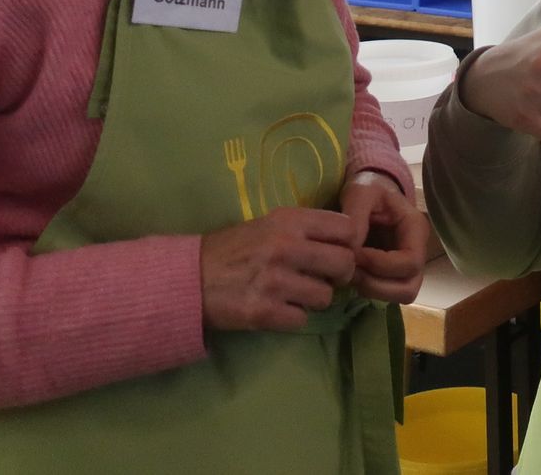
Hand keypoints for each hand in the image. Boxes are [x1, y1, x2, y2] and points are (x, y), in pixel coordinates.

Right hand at [199, 206, 362, 331]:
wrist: (189, 278)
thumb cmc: (234, 249)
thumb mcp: (268, 224)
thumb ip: (305, 229)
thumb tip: (347, 243)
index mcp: (289, 221)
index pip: (347, 228)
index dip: (351, 244)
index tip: (341, 252)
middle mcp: (285, 247)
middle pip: (344, 263)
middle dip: (341, 276)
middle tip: (326, 279)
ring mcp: (275, 280)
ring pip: (325, 297)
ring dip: (313, 300)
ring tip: (294, 294)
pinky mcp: (264, 311)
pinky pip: (301, 320)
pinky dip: (292, 318)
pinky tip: (276, 309)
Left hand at [341, 174, 430, 304]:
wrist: (369, 190)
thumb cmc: (368, 188)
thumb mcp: (360, 192)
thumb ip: (355, 216)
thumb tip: (351, 250)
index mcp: (416, 230)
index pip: (411, 262)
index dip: (381, 265)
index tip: (355, 255)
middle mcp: (417, 252)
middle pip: (409, 287)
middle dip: (376, 284)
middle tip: (350, 270)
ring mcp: (406, 267)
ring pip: (400, 295)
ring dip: (372, 291)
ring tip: (349, 274)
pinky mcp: (392, 275)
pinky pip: (387, 295)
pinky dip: (367, 290)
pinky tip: (350, 274)